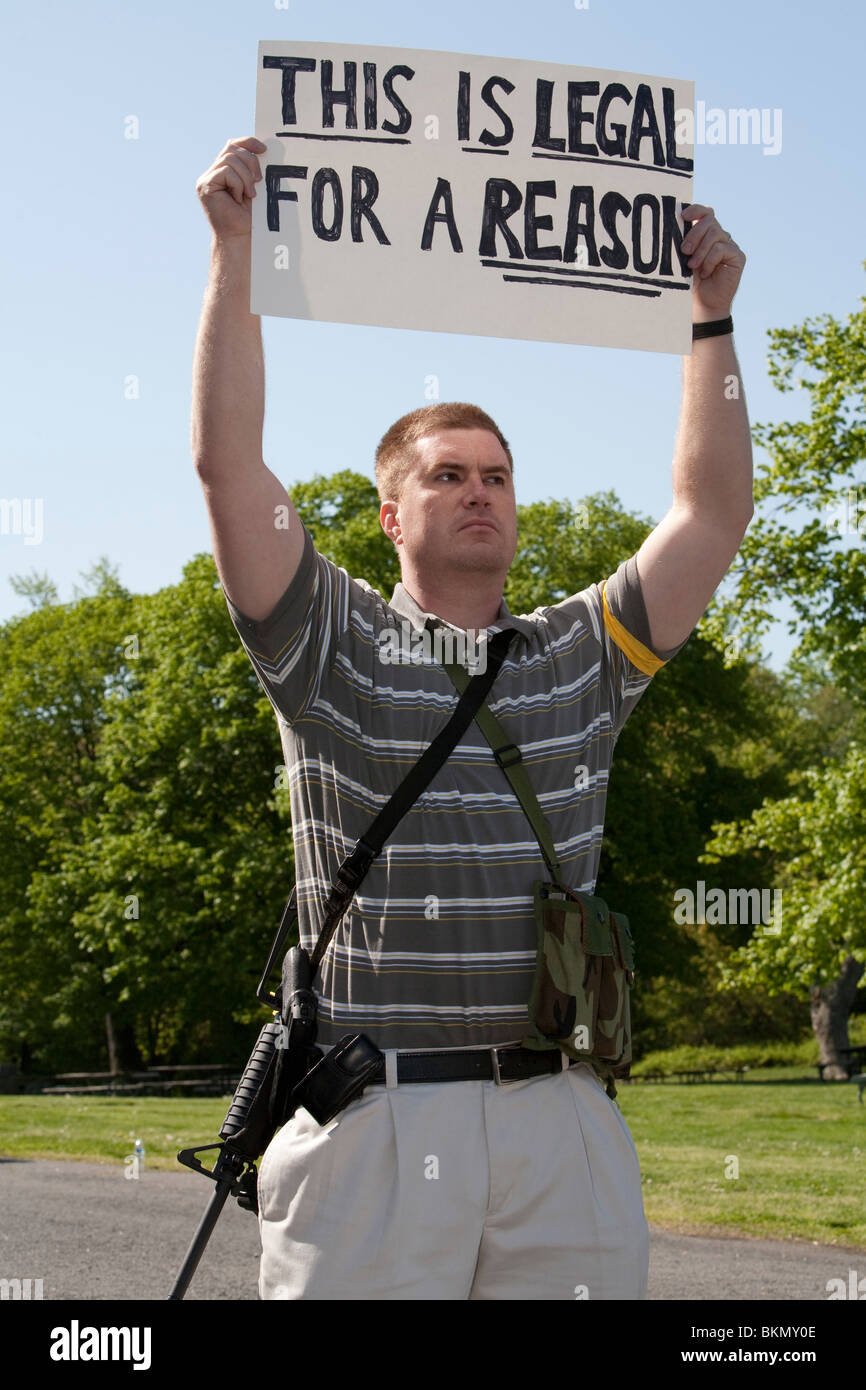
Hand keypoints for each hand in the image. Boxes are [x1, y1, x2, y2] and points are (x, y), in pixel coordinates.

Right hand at [195, 136, 267, 240]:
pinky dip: (238, 184)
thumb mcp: (253, 186)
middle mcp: (212, 172)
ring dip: (245, 177)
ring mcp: (206, 179)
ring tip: (249, 195)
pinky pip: (226, 171)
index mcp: (223, 171)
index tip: (264, 149)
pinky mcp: (205, 185)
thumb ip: (251, 168)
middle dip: (250, 162)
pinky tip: (238, 199)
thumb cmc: (249, 217)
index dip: (248, 142)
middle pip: (232, 149)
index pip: (233, 145)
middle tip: (258, 181)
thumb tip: (262, 148)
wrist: (240, 237)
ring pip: (230, 159)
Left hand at [681, 204, 744, 320]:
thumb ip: (684, 243)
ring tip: (692, 266)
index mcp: (706, 235)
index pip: (705, 213)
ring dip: (701, 250)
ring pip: (715, 234)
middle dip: (694, 234)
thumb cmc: (690, 283)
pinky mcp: (737, 256)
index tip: (683, 216)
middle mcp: (719, 237)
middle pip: (709, 221)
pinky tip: (705, 272)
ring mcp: (730, 245)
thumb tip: (673, 226)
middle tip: (684, 250)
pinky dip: (710, 260)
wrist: (702, 305)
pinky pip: (722, 249)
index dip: (696, 210)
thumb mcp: (683, 260)